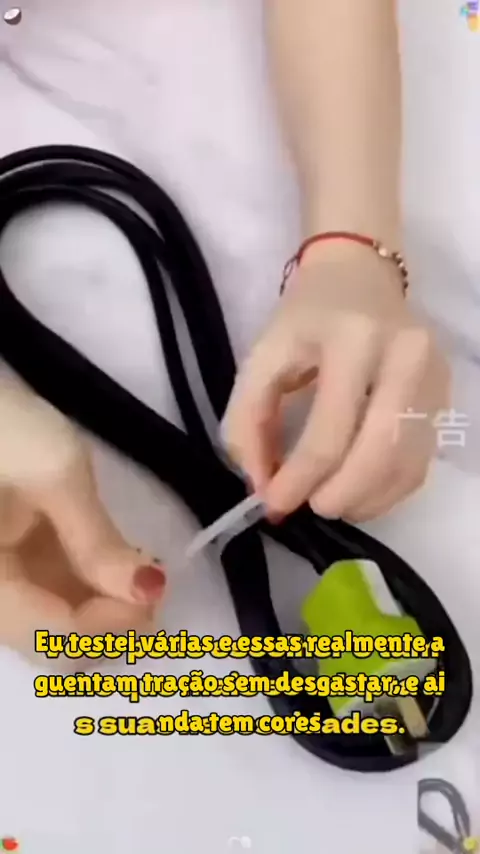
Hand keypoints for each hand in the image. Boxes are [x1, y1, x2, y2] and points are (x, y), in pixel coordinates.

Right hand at [0, 376, 165, 661]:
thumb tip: (148, 593)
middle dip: (108, 627)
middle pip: (48, 646)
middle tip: (152, 589)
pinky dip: (88, 590)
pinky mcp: (8, 570)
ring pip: (52, 627)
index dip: (110, 626)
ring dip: (103, 611)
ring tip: (141, 574)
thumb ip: (98, 542)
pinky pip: (48, 599)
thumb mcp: (55, 474)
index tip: (154, 593)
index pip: (50, 637)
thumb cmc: (4, 424)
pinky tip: (117, 566)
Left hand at [222, 241, 448, 521]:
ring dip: (365, 499)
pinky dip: (388, 489)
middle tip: (309, 509)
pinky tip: (359, 490)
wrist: (359, 272)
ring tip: (330, 502)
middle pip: (381, 453)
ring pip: (408, 464)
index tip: (273, 504)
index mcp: (352, 339)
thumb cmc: (306, 316)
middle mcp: (405, 357)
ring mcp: (434, 377)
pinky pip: (421, 461)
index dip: (300, 479)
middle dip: (340, 495)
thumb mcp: (262, 356)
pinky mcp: (446, 395)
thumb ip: (247, 421)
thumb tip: (261, 485)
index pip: (331, 431)